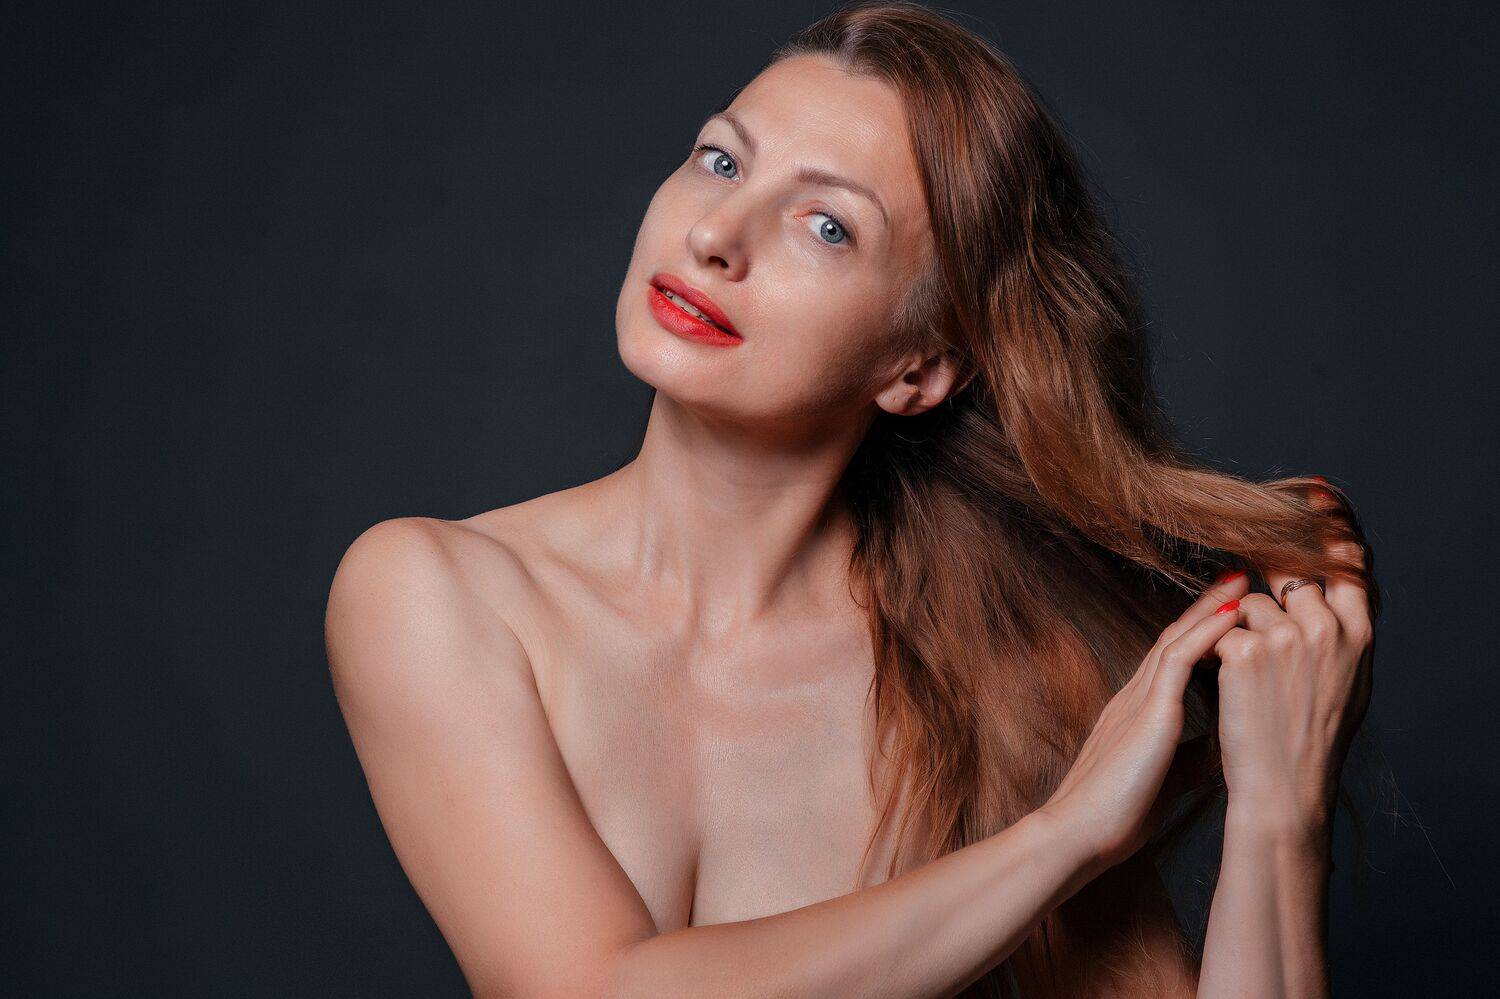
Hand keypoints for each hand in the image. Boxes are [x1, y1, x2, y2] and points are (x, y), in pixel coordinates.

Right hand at [1040, 570, 1252, 873]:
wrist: (1077, 835)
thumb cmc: (1114, 818)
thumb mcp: (1164, 780)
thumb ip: (1189, 758)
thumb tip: (1222, 750)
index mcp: (1137, 714)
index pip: (1172, 661)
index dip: (1200, 632)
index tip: (1229, 610)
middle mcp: (1134, 696)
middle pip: (1175, 637)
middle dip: (1207, 606)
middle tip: (1238, 576)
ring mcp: (1137, 700)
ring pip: (1176, 639)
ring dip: (1211, 607)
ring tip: (1241, 580)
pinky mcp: (1146, 713)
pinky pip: (1177, 660)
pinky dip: (1205, 633)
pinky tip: (1231, 613)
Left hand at [1212, 485, 1375, 831]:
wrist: (1283, 791)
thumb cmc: (1308, 739)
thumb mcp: (1345, 680)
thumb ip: (1339, 628)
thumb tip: (1325, 582)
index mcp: (1361, 635)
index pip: (1351, 559)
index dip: (1332, 522)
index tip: (1316, 490)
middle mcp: (1331, 628)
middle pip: (1290, 569)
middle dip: (1267, 574)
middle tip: (1250, 591)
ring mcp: (1290, 637)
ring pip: (1248, 598)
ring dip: (1238, 628)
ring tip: (1249, 681)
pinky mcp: (1247, 650)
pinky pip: (1221, 623)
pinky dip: (1216, 647)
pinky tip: (1226, 684)